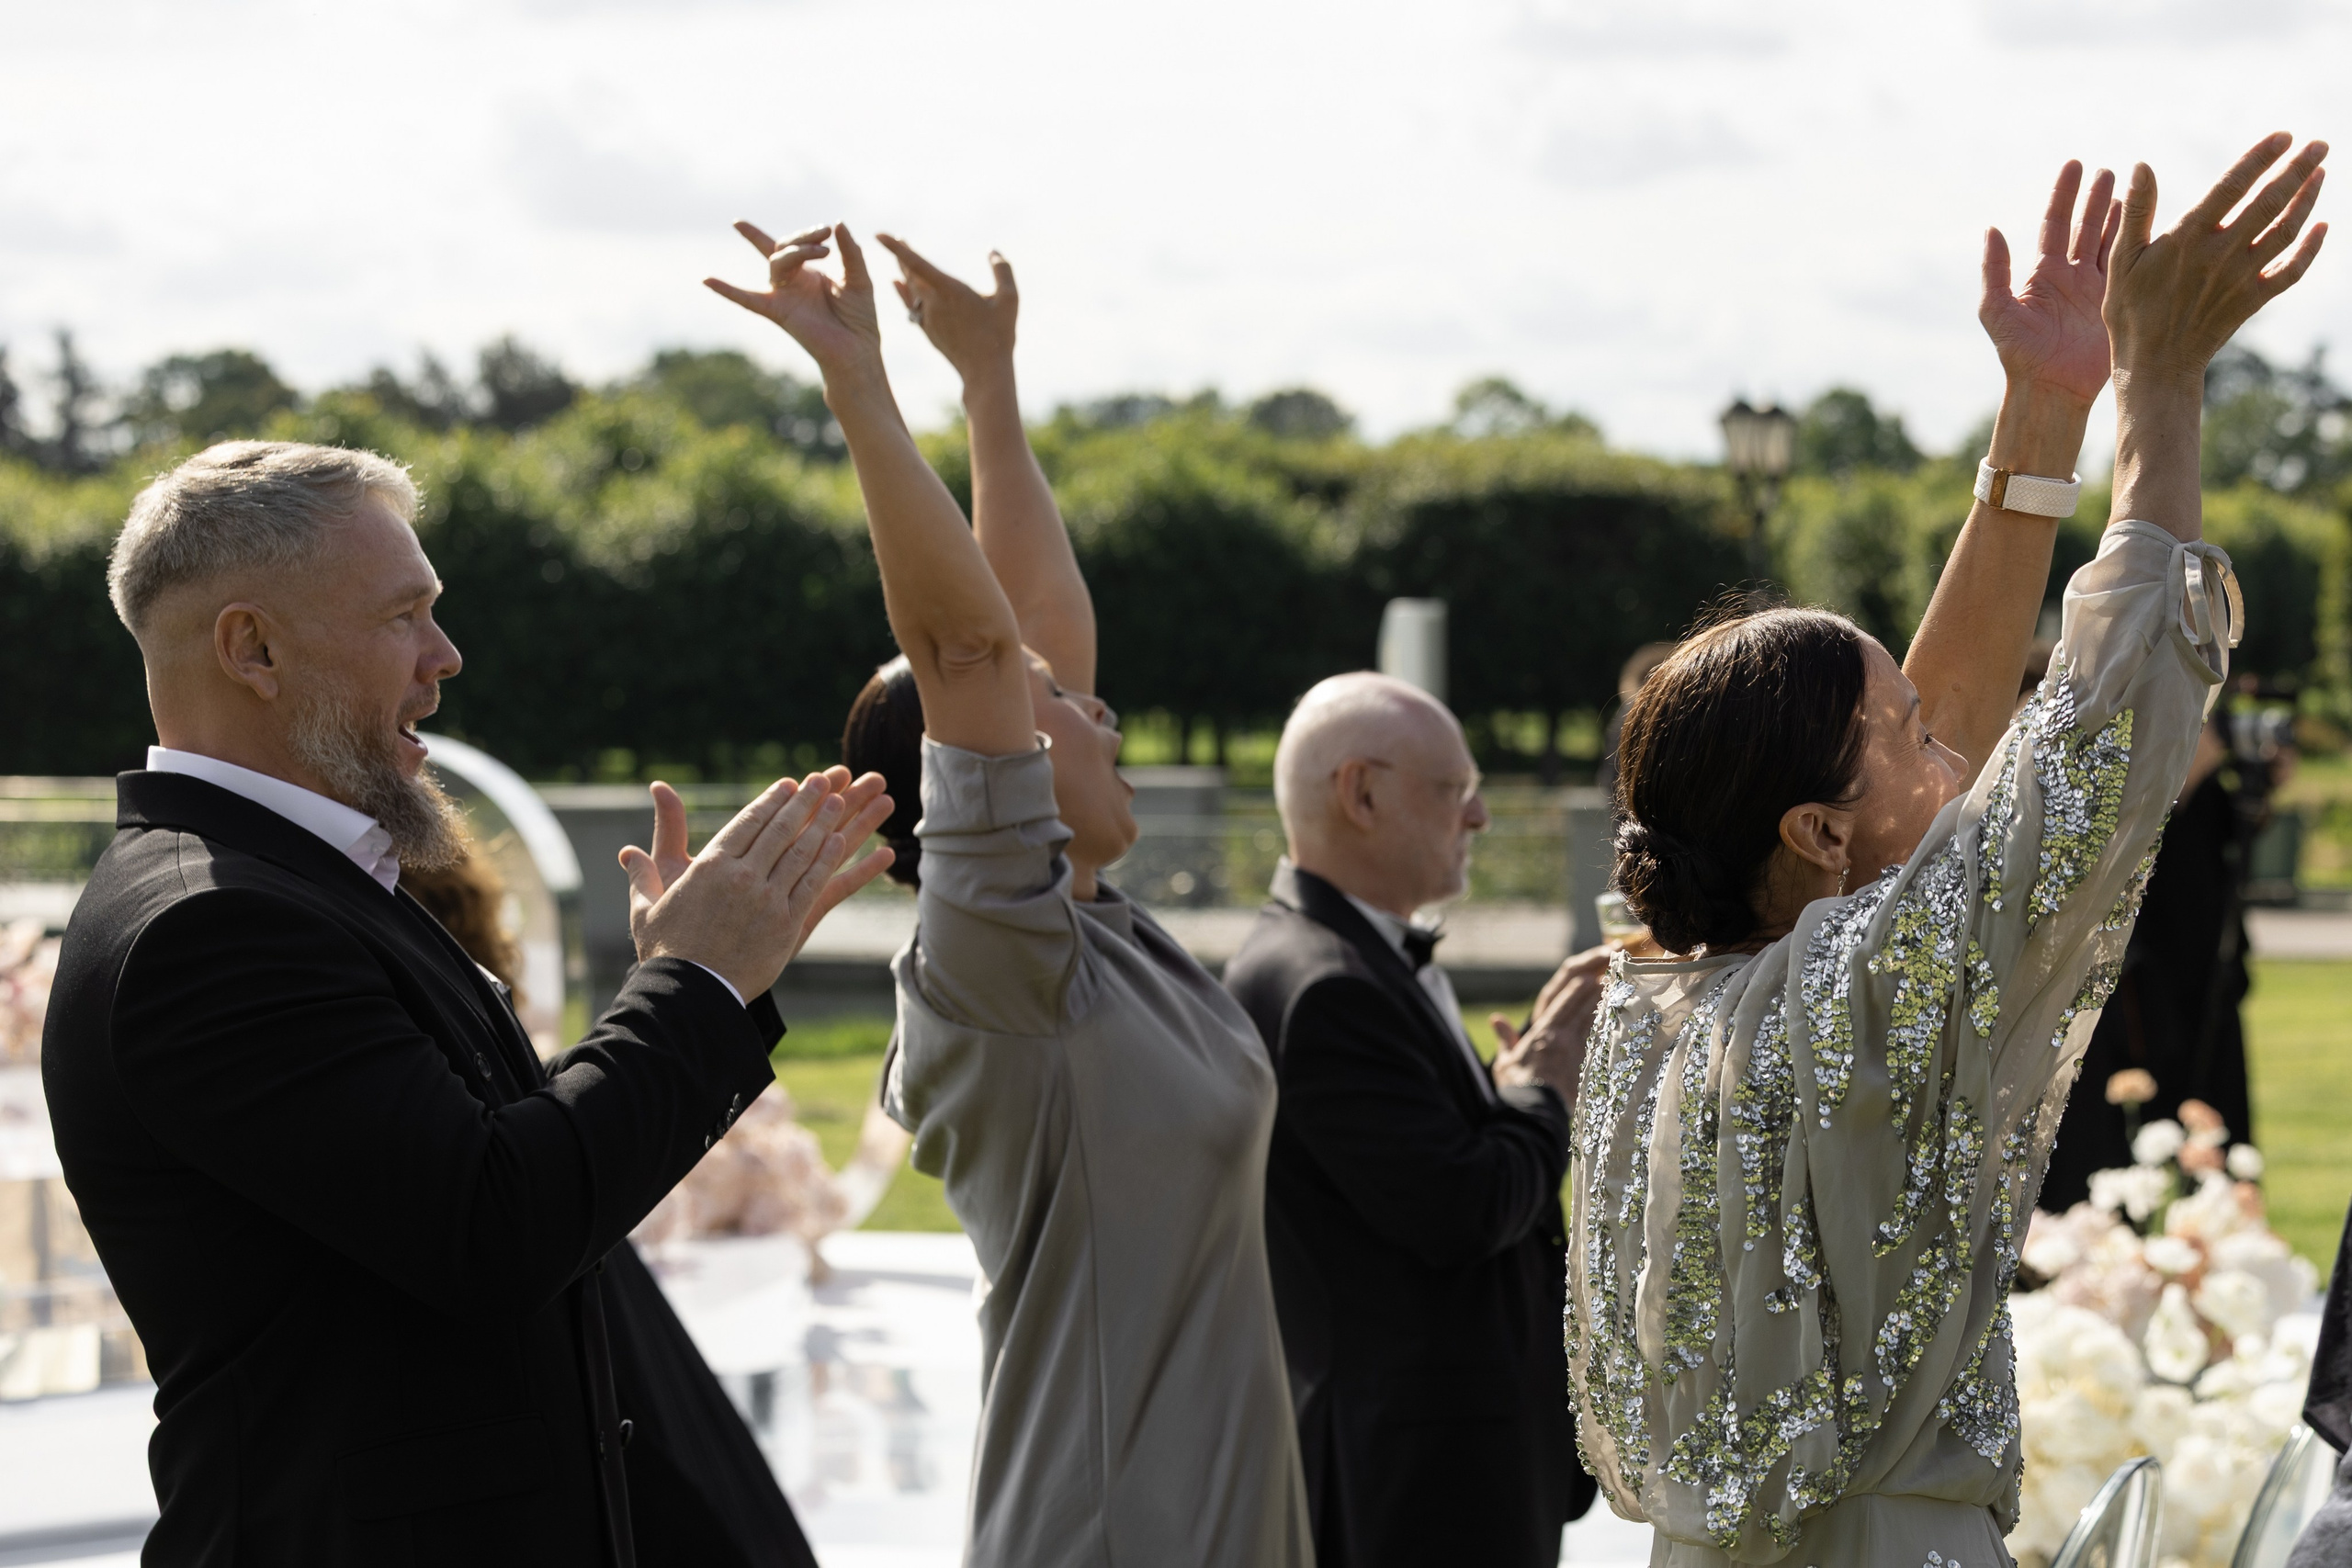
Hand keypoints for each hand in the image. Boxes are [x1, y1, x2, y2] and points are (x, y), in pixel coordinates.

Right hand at [620, 769, 895, 1000]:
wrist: (691, 994)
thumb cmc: (665, 952)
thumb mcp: (647, 907)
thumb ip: (643, 873)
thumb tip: (625, 850)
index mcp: (710, 867)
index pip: (747, 822)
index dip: (771, 800)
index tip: (788, 784)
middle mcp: (742, 877)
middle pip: (779, 829)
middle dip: (803, 801)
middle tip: (820, 781)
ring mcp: (767, 900)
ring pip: (800, 852)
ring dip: (822, 823)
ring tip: (838, 802)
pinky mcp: (787, 924)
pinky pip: (812, 884)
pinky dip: (827, 860)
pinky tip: (840, 843)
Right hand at [705, 221, 883, 383]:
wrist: (856, 349)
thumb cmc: (859, 317)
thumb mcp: (859, 278)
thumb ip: (850, 252)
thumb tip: (837, 223)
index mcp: (808, 272)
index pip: (797, 244)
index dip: (809, 233)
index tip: (827, 229)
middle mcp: (791, 282)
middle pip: (782, 248)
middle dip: (802, 239)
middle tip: (823, 235)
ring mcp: (782, 296)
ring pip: (776, 263)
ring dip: (796, 251)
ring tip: (821, 251)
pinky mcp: (778, 312)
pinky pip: (747, 300)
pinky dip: (726, 290)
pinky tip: (706, 280)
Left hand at [875, 234, 1017, 385]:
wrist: (985, 371)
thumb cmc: (999, 335)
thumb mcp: (1009, 299)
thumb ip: (1002, 270)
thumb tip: (993, 252)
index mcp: (949, 290)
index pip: (916, 262)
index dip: (897, 247)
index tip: (879, 234)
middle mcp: (933, 302)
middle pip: (910, 273)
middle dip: (901, 255)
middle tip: (895, 238)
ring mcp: (929, 318)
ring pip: (910, 289)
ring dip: (904, 272)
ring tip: (900, 259)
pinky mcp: (928, 331)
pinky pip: (910, 306)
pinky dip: (903, 292)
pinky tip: (897, 284)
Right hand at [1491, 944, 1611, 1098]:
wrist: (1535, 1114)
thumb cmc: (1516, 1089)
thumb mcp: (1505, 1062)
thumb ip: (1505, 1038)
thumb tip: (1495, 1019)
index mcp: (1541, 1035)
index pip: (1561, 1006)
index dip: (1575, 991)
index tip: (1587, 978)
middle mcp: (1562, 1040)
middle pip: (1581, 1010)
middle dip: (1594, 993)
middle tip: (1609, 979)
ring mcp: (1577, 1054)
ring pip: (1594, 1024)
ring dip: (1604, 1008)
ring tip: (1617, 994)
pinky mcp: (1588, 1067)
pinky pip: (1600, 1043)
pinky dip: (1609, 1030)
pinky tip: (1617, 1023)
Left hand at [1980, 160, 2120, 403]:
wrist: (2050, 387)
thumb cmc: (2019, 353)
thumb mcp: (1997, 311)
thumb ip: (1994, 271)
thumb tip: (1991, 229)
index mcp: (2043, 273)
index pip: (2055, 223)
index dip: (2064, 194)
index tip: (2075, 164)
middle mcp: (2071, 276)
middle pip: (2086, 227)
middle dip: (2096, 198)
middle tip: (2109, 170)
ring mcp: (2096, 288)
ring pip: (2111, 242)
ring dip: (2120, 215)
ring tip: (2132, 187)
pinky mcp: (2117, 302)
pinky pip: (2131, 267)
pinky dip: (2139, 243)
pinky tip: (2149, 223)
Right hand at [2105, 133, 2328, 387]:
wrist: (2154, 365)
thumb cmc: (2131, 310)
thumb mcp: (2122, 260)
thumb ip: (2137, 211)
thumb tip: (2142, 166)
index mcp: (2187, 239)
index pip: (2231, 187)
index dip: (2259, 158)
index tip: (2283, 136)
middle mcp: (2220, 254)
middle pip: (2269, 202)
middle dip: (2297, 169)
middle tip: (2320, 143)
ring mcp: (2241, 278)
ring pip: (2285, 230)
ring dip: (2307, 199)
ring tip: (2321, 171)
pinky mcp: (2253, 299)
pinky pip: (2291, 271)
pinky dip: (2311, 248)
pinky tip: (2323, 226)